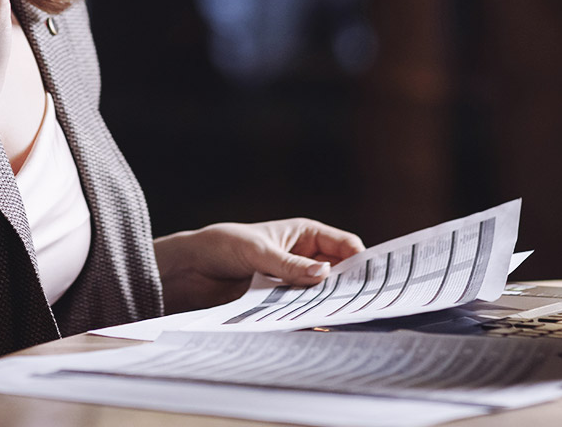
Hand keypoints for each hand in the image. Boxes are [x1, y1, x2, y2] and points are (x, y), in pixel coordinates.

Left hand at [152, 218, 364, 313]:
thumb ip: (289, 265)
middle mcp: (304, 258)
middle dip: (349, 288)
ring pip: (321, 294)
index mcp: (305, 235)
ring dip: (327, 305)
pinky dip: (308, 317)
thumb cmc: (223, 246)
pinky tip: (313, 327)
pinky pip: (301, 310)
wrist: (190, 269)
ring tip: (339, 320)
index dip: (361, 262)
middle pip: (339, 274)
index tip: (371, 282)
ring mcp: (294, 281)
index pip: (345, 246)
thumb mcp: (258, 251)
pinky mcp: (280, 301)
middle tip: (359, 306)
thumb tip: (324, 274)